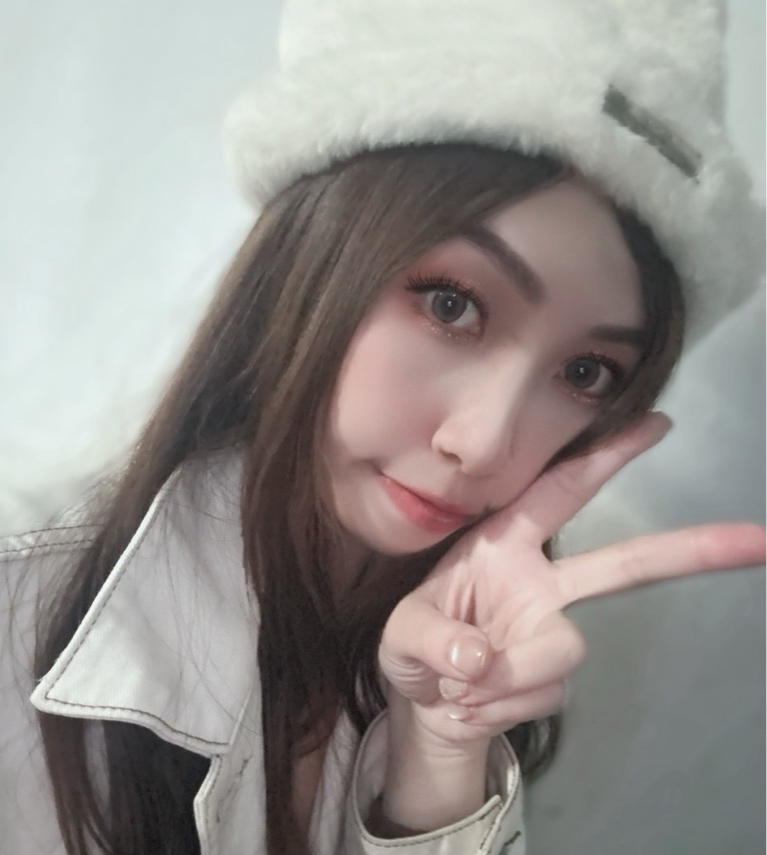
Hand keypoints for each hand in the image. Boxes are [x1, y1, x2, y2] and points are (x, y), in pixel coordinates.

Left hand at [379, 412, 765, 749]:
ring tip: (457, 684)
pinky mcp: (555, 677)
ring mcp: (551, 629)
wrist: (425, 705)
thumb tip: (480, 658)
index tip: (657, 425)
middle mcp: (539, 582)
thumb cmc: (413, 646)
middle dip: (688, 550)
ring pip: (563, 651)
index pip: (558, 492)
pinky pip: (544, 694)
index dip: (605, 458)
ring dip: (506, 676)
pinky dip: (502, 704)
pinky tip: (475, 700)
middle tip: (758, 540)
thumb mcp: (400, 636)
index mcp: (502, 545)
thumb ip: (432, 640)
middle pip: (622, 565)